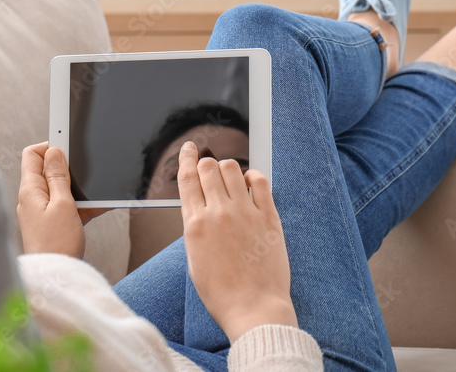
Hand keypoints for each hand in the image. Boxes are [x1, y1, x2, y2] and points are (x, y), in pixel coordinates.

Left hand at [16, 142, 98, 257]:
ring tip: (92, 196)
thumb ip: (58, 176)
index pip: (32, 154)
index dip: (51, 146)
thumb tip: (54, 152)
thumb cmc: (57, 244)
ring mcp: (40, 210)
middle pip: (48, 169)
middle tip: (84, 174)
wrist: (57, 276)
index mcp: (30, 190)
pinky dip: (80, 204)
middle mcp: (32, 198)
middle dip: (68, 168)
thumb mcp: (63, 204)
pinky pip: (66, 205)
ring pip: (60, 188)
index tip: (70, 147)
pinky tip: (96, 208)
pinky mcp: (51, 222)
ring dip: (77, 188)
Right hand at [177, 141, 296, 342]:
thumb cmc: (223, 293)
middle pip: (209, 167)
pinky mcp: (268, 217)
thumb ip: (195, 228)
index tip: (189, 148)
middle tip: (210, 170)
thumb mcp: (194, 259)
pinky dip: (252, 176)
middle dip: (207, 164)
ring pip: (232, 168)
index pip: (187, 178)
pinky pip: (260, 181)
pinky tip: (250, 184)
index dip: (187, 158)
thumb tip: (199, 206)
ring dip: (227, 168)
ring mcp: (244, 213)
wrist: (254, 308)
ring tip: (230, 180)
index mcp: (195, 225)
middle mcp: (218, 213)